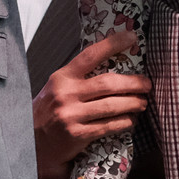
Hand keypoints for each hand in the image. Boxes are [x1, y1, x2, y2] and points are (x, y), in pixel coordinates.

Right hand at [33, 30, 149, 178]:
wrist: (32, 142)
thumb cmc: (48, 111)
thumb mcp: (57, 87)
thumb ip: (79, 77)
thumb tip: (112, 63)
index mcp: (62, 77)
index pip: (90, 55)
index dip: (112, 44)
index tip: (132, 37)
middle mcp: (66, 94)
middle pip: (108, 83)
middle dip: (133, 83)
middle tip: (147, 84)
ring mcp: (72, 115)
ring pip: (112, 106)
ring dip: (133, 103)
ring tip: (143, 102)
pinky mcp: (78, 134)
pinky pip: (109, 125)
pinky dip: (124, 122)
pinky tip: (130, 120)